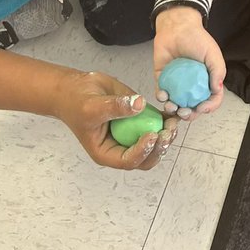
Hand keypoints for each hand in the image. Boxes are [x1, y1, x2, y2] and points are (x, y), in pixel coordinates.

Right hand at [53, 70, 178, 169]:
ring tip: (173, 122)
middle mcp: (121, 146)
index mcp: (107, 152)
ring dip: (167, 136)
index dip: (142, 152)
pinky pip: (156, 124)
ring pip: (155, 144)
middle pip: (146, 158)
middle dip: (159, 148)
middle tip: (168, 131)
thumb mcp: (92, 106)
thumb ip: (115, 107)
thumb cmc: (77, 102)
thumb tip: (140, 104)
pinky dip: (166, 120)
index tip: (151, 135)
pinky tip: (173, 112)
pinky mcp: (139, 119)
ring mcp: (132, 134)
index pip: (128, 161)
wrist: (76, 88)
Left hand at [153, 5, 225, 119]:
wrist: (177, 27)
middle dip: (188, 115)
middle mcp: (192, 86)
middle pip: (192, 107)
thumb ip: (217, 72)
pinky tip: (163, 94)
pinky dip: (162, 97)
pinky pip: (162, 92)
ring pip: (175, 104)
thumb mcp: (213, 54)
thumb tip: (216, 91)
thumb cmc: (197, 39)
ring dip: (173, 110)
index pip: (211, 99)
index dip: (208, 107)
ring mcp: (177, 85)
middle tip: (184, 113)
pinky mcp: (162, 80)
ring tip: (172, 106)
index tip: (202, 108)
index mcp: (207, 81)